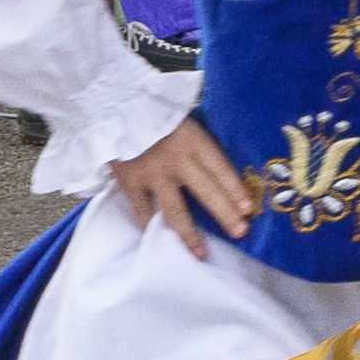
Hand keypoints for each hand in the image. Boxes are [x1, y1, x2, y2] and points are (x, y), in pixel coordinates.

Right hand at [108, 116, 257, 263]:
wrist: (112, 105)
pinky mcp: (129, 183)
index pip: (220, 168)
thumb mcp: (182, 120)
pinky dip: (151, 228)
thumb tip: (219, 173)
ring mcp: (151, 174)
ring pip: (175, 211)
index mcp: (193, 139)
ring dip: (189, 235)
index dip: (235, 190)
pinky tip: (160, 241)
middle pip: (206, 192)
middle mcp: (176, 159)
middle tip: (240, 232)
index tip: (247, 209)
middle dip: (225, 215)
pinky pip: (143, 213)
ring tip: (200, 254)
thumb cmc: (153, 113)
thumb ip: (198, 144)